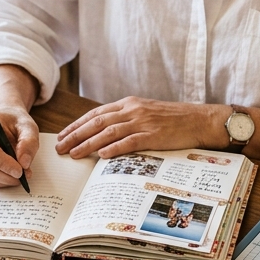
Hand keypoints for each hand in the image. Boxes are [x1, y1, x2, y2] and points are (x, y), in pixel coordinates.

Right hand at [0, 106, 38, 186]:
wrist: (4, 118)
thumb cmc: (14, 120)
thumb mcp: (27, 125)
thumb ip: (29, 142)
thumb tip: (24, 163)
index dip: (2, 163)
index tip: (20, 171)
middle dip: (5, 176)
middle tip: (23, 177)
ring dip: (3, 180)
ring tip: (19, 176)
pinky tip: (9, 175)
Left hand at [55, 96, 229, 158]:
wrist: (199, 120)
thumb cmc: (173, 119)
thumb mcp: (146, 113)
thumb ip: (126, 119)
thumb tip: (104, 134)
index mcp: (129, 104)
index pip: (96, 114)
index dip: (77, 125)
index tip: (63, 135)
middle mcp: (133, 110)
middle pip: (97, 123)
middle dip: (76, 135)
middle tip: (60, 147)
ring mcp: (143, 122)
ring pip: (109, 132)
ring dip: (88, 143)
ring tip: (74, 154)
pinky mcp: (154, 135)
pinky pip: (130, 142)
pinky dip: (114, 148)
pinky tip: (102, 155)